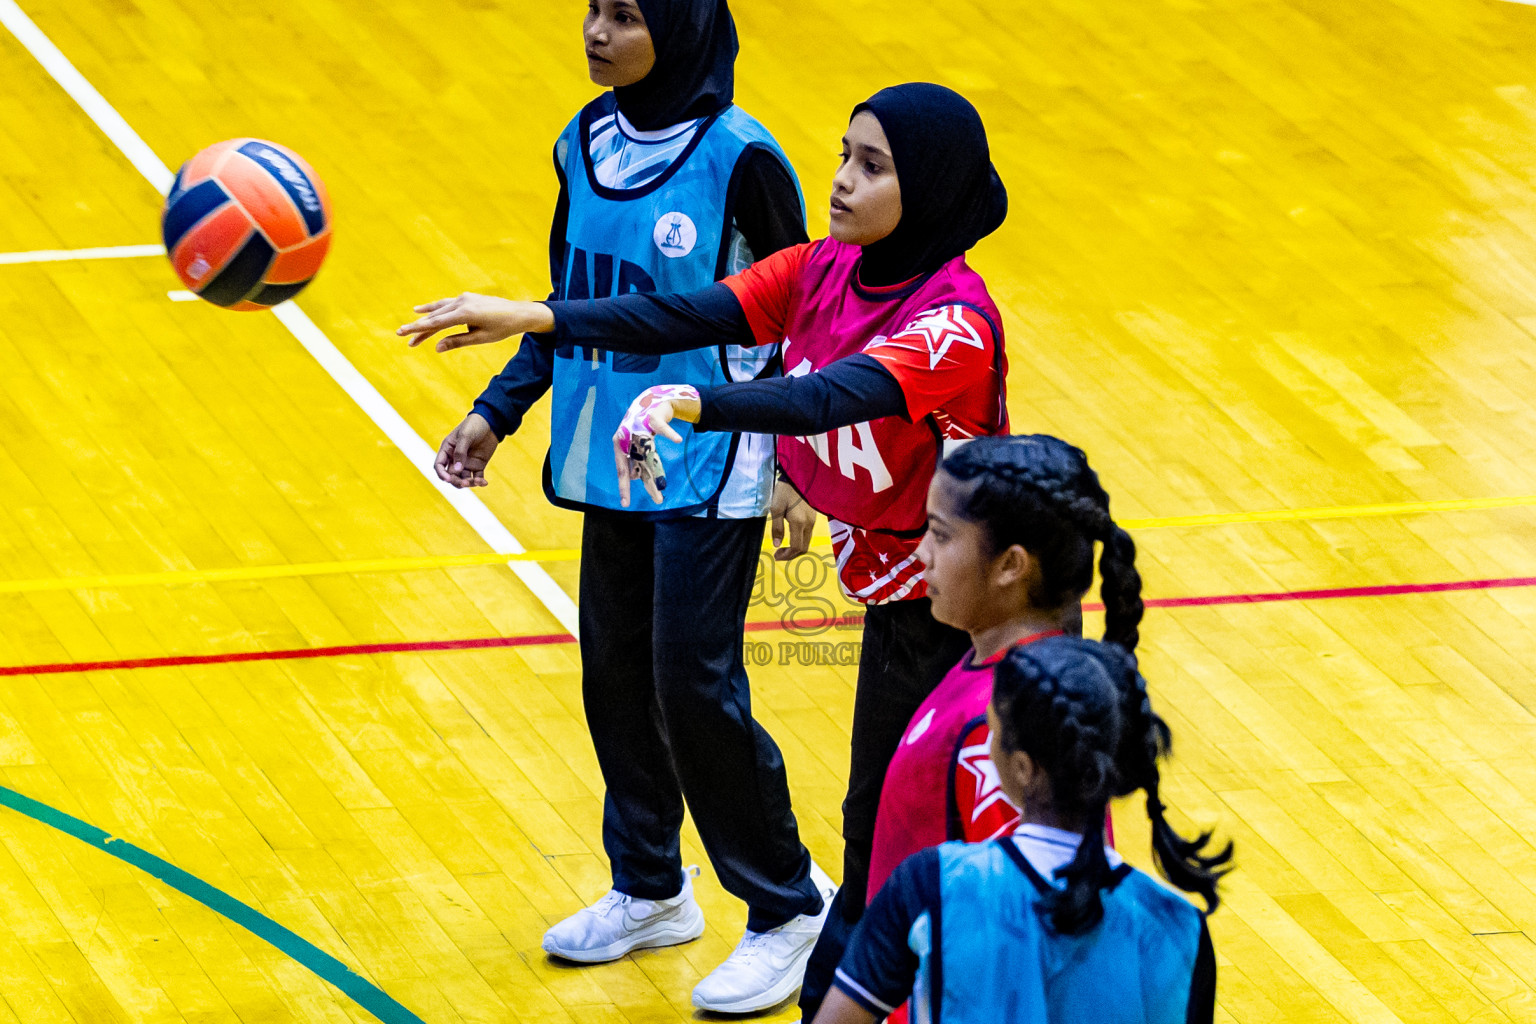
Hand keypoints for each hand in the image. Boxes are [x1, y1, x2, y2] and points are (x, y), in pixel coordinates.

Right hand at [397, 293, 554, 350]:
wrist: (519, 313)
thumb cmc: (502, 328)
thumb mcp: (480, 338)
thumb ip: (457, 342)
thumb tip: (437, 348)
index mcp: (465, 313)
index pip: (436, 323)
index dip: (417, 329)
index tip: (402, 333)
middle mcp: (462, 302)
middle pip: (435, 317)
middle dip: (418, 327)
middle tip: (401, 336)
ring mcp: (464, 298)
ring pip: (439, 309)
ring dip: (424, 318)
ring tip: (409, 325)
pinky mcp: (467, 298)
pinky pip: (446, 304)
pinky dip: (435, 308)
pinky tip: (423, 310)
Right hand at [434, 413, 499, 487]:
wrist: (490, 422)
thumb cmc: (474, 425)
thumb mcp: (465, 436)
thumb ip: (460, 452)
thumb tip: (457, 470)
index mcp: (447, 450)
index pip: (439, 466)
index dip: (441, 474)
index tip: (448, 479)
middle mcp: (455, 459)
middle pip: (451, 476)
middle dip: (457, 481)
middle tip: (465, 483)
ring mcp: (466, 463)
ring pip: (463, 479)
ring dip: (469, 483)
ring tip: (478, 482)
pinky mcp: (478, 465)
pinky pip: (476, 477)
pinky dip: (479, 482)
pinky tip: (484, 482)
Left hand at [611, 384, 699, 506]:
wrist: (651, 399)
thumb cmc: (643, 425)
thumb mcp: (639, 443)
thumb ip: (637, 458)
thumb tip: (635, 478)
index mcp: (621, 446)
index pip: (622, 471)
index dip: (624, 487)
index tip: (625, 504)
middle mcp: (627, 439)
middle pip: (638, 466)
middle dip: (648, 485)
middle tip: (658, 500)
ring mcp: (638, 428)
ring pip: (649, 454)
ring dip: (657, 470)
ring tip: (663, 485)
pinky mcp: (651, 418)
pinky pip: (661, 428)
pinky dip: (669, 433)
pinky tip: (676, 440)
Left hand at [770, 477, 815, 560]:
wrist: (798, 477)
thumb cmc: (784, 491)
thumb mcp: (776, 508)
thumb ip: (777, 528)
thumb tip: (776, 544)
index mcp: (799, 522)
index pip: (796, 547)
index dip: (787, 555)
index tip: (776, 556)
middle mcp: (809, 524)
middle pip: (804, 548)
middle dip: (791, 555)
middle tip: (778, 554)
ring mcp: (813, 520)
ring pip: (807, 542)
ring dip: (795, 548)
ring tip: (783, 547)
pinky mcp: (814, 517)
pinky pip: (808, 535)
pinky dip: (800, 541)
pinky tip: (791, 537)